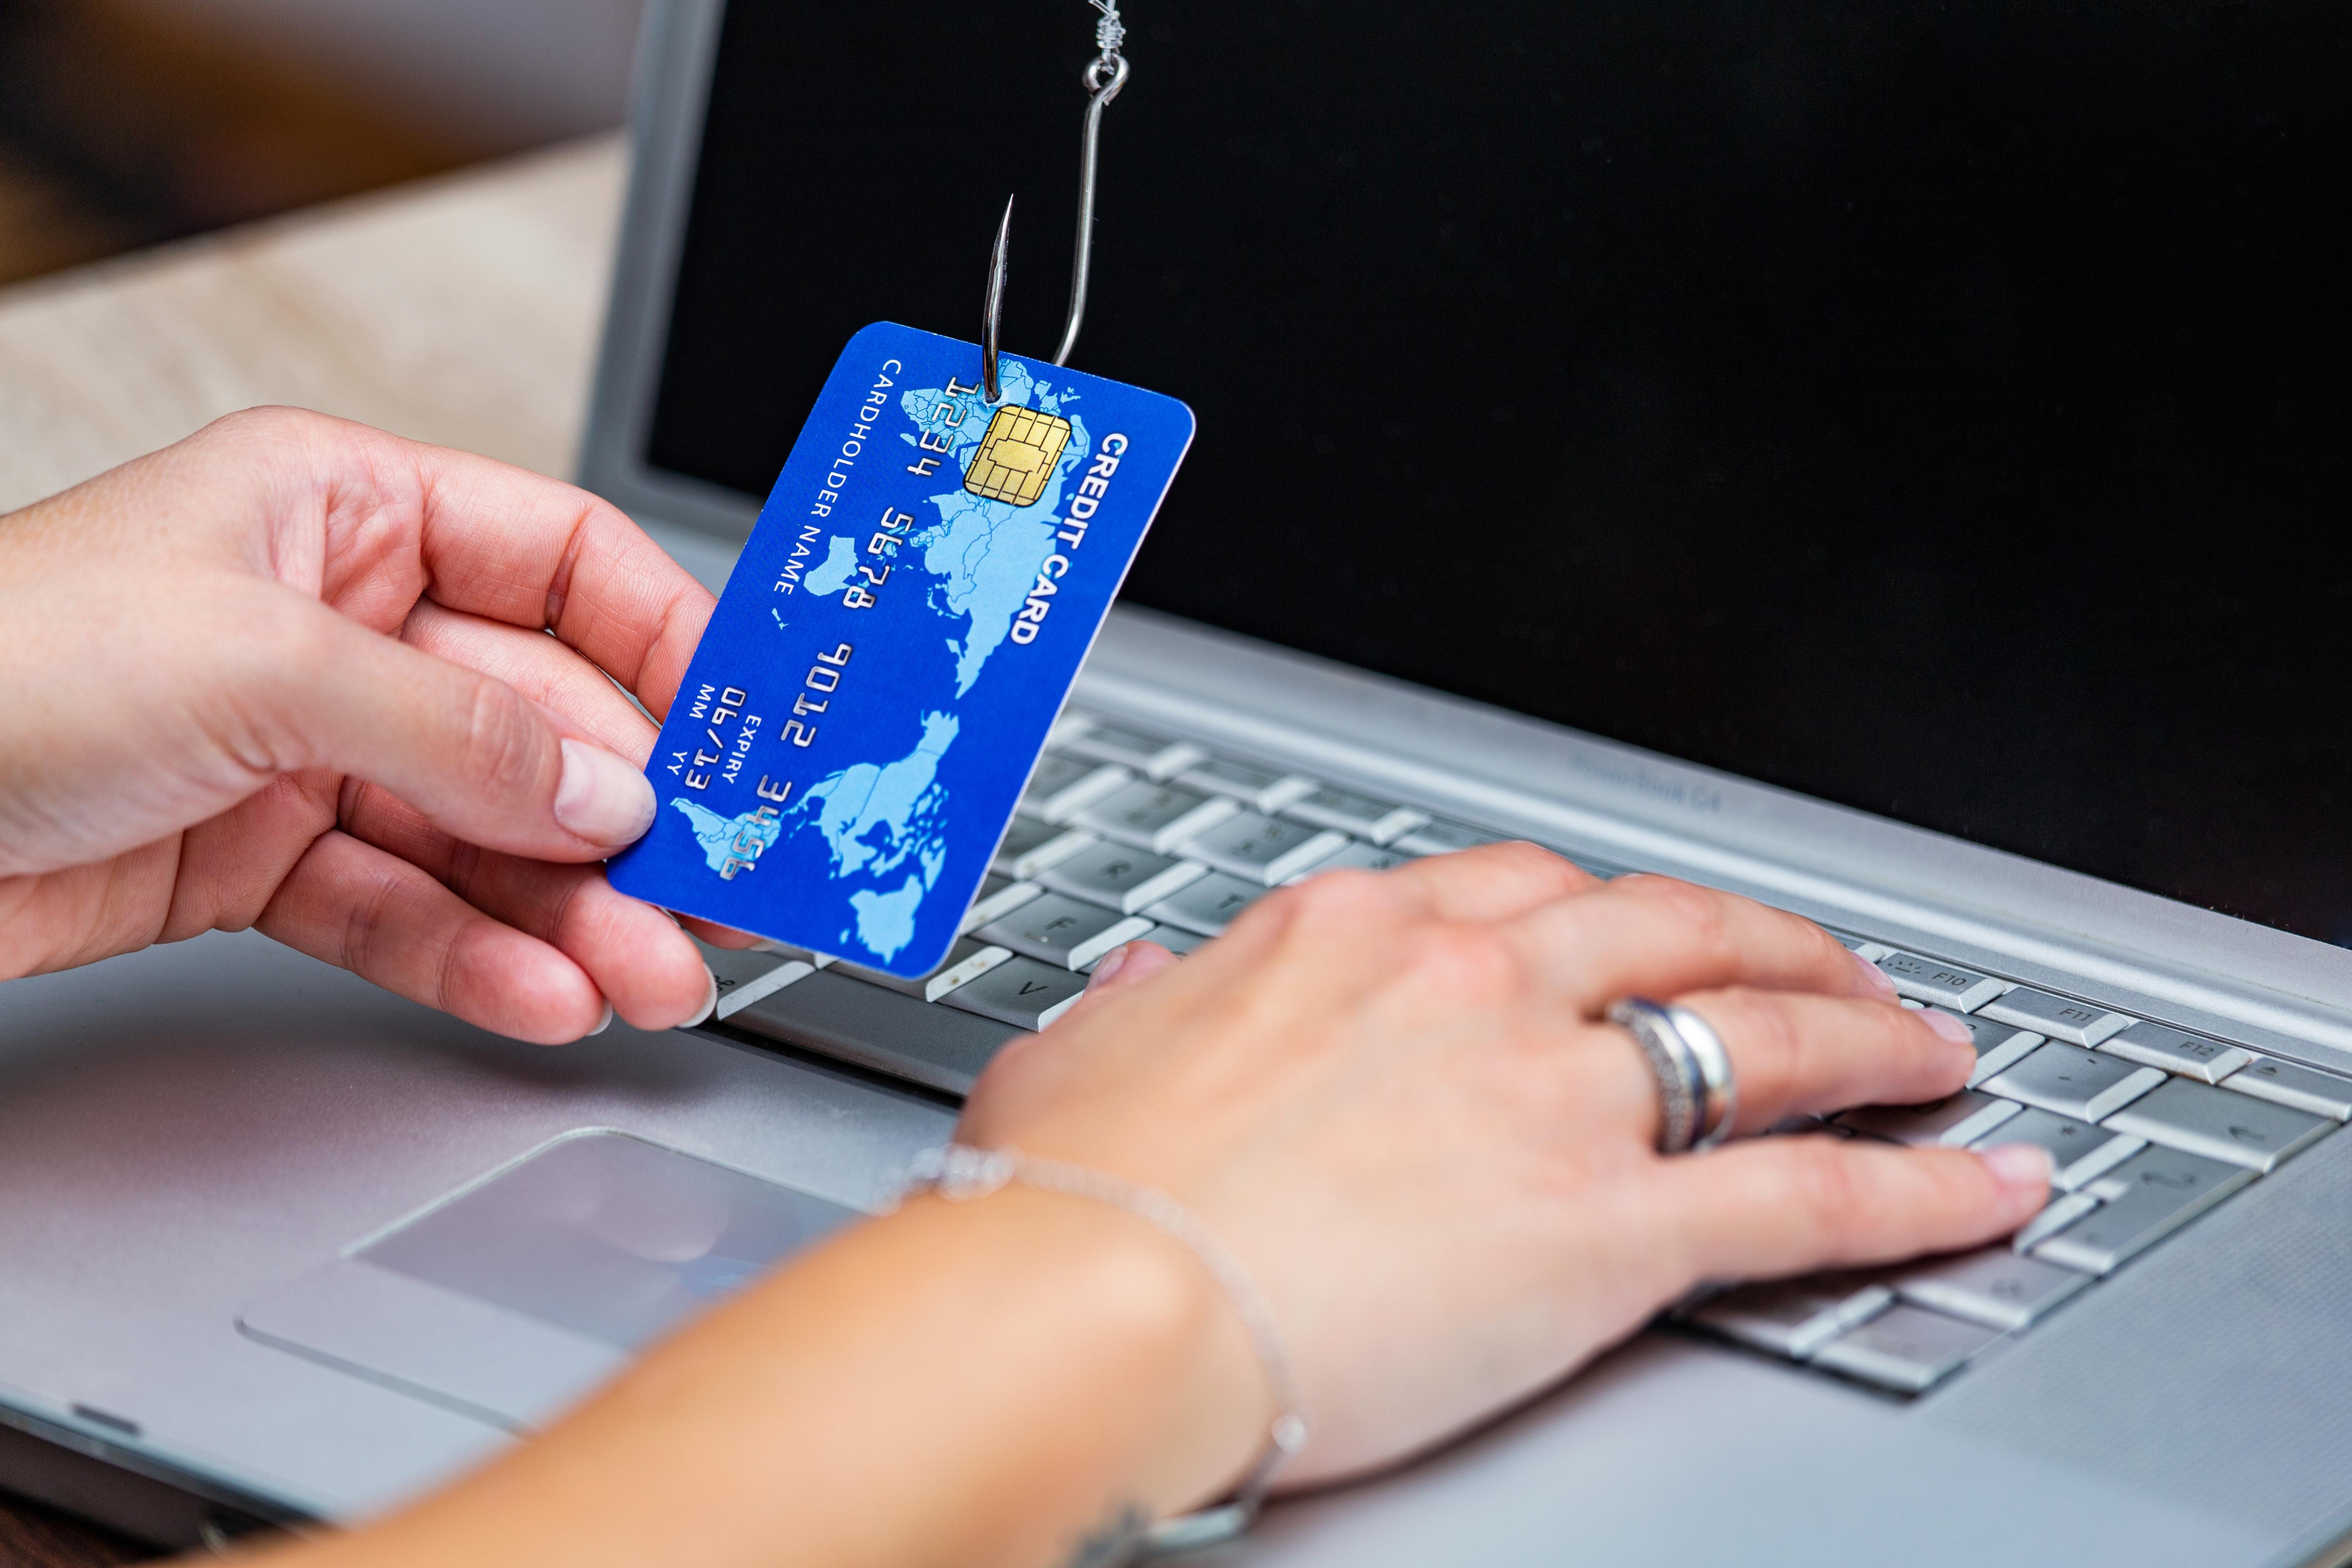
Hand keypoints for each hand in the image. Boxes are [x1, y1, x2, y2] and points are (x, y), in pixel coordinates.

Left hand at [0, 408, 720, 1040]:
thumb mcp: (258, 662)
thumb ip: (459, 727)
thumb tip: (607, 787)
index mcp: (341, 512)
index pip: (560, 562)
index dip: (666, 643)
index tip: (745, 729)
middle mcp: (336, 625)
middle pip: (539, 722)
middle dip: (630, 817)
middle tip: (717, 894)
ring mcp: (305, 749)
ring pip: (487, 833)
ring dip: (576, 910)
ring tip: (650, 974)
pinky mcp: (264, 860)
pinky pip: (407, 908)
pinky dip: (477, 954)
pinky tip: (542, 989)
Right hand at [962, 845, 2051, 1489]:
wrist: (1087, 1301)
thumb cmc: (1071, 1199)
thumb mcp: (1084, 1059)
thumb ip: (1143, 1005)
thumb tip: (1155, 975)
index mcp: (1348, 937)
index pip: (1524, 892)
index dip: (1614, 912)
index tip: (1649, 933)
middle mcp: (1466, 983)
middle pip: (1672, 928)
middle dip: (1773, 943)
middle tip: (1833, 970)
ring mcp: (1544, 1091)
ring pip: (1760, 1035)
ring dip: (1868, 1036)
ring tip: (1934, 1053)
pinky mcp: (1603, 1224)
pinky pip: (1803, 1193)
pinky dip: (1917, 1187)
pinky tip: (1982, 1182)